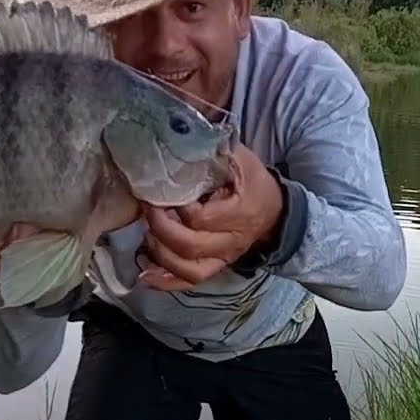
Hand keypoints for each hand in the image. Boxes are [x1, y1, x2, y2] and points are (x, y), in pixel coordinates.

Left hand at [139, 143, 284, 290]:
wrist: (274, 213)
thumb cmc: (253, 183)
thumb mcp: (241, 160)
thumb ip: (214, 151)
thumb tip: (180, 136)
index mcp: (240, 212)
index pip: (202, 218)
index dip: (178, 209)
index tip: (163, 192)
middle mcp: (232, 241)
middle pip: (191, 246)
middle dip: (161, 229)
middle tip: (148, 208)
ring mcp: (223, 258)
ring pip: (190, 269)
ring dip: (161, 255)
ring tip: (146, 235)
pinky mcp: (215, 268)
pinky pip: (190, 283)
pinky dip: (166, 282)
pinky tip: (145, 276)